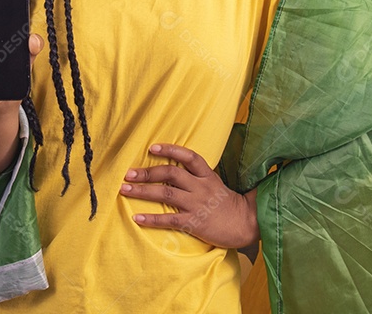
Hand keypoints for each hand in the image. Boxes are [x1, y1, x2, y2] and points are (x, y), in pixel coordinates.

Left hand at [119, 143, 258, 249]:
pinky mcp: (195, 223)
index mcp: (207, 175)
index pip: (189, 156)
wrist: (246, 225)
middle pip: (171, 173)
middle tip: (128, 173)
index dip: (170, 149)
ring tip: (124, 190)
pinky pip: (169, 219)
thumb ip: (198, 176)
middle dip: (147, 172)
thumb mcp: (216, 184)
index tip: (152, 148)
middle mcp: (201, 187)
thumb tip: (175, 168)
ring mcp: (197, 204)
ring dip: (143, 191)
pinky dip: (152, 218)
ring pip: (166, 193)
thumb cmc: (228, 205)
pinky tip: (137, 218)